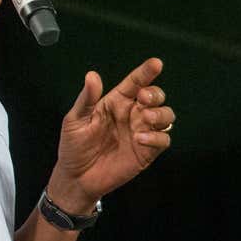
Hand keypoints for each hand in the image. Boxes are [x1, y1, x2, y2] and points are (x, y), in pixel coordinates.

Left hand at [48, 57, 173, 209]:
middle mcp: (132, 114)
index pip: (134, 83)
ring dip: (160, 113)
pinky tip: (140, 139)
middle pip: (156, 97)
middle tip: (143, 98)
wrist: (76, 176)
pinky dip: (157, 137)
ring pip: (166, 116)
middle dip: (156, 93)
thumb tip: (92, 75)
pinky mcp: (147, 151)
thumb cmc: (74, 146)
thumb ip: (86, 99)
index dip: (145, 72)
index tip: (155, 63)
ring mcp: (142, 131)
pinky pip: (164, 139)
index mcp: (115, 103)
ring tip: (144, 118)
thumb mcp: (74, 120)